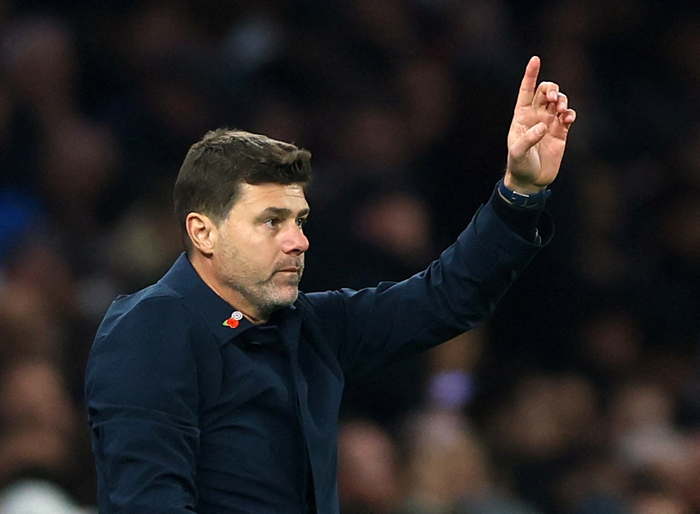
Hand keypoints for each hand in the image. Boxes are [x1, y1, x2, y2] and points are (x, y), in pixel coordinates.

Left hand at [505, 56, 575, 193]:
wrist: (530, 180)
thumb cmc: (519, 166)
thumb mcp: (518, 153)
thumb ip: (528, 139)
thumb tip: (543, 126)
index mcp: (521, 116)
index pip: (526, 91)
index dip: (530, 74)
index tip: (535, 59)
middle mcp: (535, 116)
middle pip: (545, 91)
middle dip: (551, 89)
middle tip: (552, 100)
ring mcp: (549, 123)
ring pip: (559, 101)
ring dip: (562, 100)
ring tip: (562, 111)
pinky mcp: (561, 132)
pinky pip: (568, 116)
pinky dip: (571, 113)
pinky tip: (568, 118)